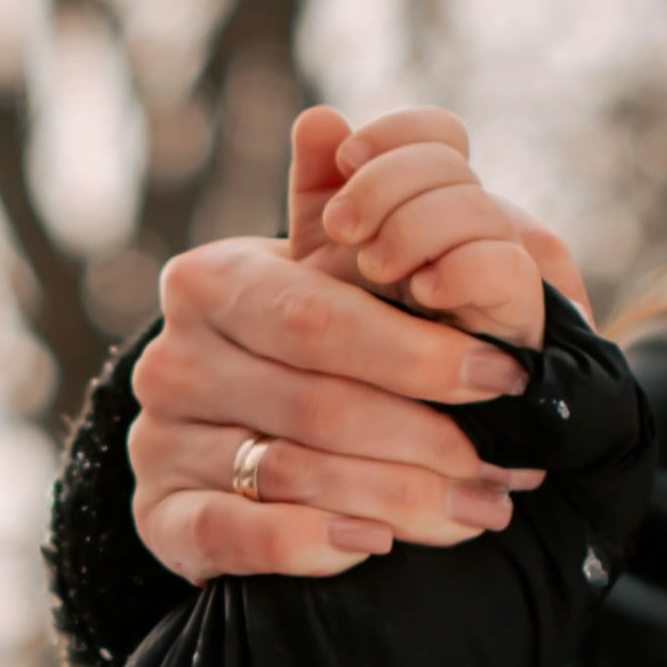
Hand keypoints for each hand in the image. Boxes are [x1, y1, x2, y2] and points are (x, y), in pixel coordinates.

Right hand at [128, 107, 584, 584]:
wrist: (235, 439)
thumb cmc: (310, 342)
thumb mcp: (330, 273)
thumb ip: (341, 209)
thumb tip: (329, 123)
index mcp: (209, 281)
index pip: (319, 318)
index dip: (419, 352)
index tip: (506, 377)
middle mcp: (169, 359)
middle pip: (315, 404)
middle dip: (428, 440)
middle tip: (510, 470)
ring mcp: (156, 441)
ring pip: (290, 474)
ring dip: (399, 500)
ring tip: (479, 513)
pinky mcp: (158, 519)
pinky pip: (237, 536)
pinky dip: (315, 543)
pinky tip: (378, 543)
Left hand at [304, 103, 587, 346]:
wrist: (381, 434)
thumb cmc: (350, 346)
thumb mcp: (320, 263)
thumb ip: (319, 192)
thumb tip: (320, 118)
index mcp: (431, 204)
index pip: (440, 134)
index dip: (394, 135)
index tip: (346, 160)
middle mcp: (475, 227)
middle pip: (453, 162)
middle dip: (387, 185)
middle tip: (345, 229)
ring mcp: (505, 269)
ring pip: (478, 206)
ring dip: (415, 228)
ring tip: (377, 268)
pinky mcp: (524, 320)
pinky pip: (507, 268)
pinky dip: (461, 270)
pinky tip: (422, 292)